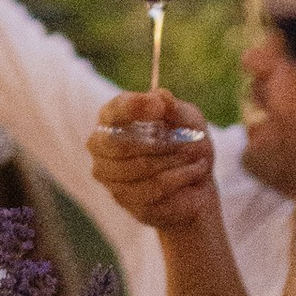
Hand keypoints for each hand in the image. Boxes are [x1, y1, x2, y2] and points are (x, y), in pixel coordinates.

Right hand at [87, 93, 219, 230]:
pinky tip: (193, 173)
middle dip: (162, 143)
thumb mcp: (188, 119)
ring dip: (175, 161)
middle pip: (121, 144)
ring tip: (196, 159)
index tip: (160, 106)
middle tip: (191, 142)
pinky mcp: (123, 199)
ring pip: (141, 167)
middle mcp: (100, 145)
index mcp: (111, 116)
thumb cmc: (186, 142)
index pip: (113, 111)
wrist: (195, 182)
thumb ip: (173, 107)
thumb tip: (160, 97)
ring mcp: (108, 175)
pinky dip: (179, 178)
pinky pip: (153, 188)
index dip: (134, 107)